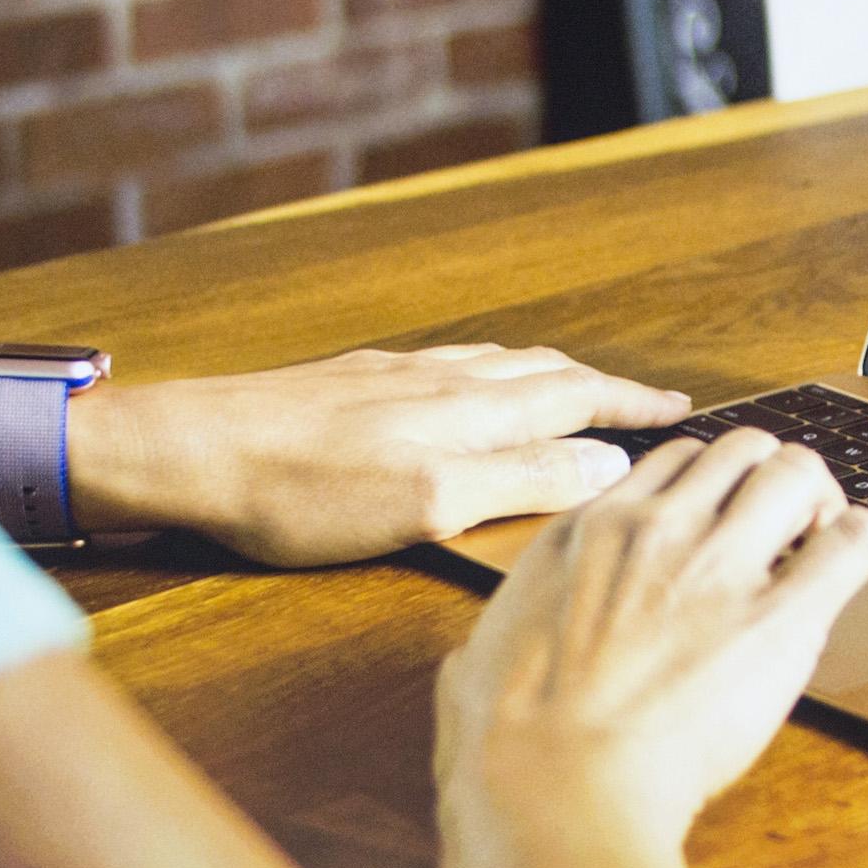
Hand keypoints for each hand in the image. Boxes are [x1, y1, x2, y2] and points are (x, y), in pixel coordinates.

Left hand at [66, 344, 691, 565]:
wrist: (185, 452)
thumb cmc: (298, 491)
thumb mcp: (427, 503)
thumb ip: (522, 478)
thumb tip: (607, 463)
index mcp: (471, 410)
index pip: (578, 399)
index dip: (633, 407)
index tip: (683, 412)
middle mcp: (443, 380)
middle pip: (547, 372)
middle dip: (605, 386)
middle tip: (650, 403)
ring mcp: (397, 376)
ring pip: (500, 365)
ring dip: (553, 376)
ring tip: (580, 388)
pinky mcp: (355, 382)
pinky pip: (454, 367)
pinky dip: (495, 374)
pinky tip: (474, 387)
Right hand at [427, 429, 867, 867]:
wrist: (555, 790)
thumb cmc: (511, 746)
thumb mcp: (481, 663)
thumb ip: (497, 641)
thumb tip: (481, 657)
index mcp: (589, 531)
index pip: (674, 464)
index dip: (714, 487)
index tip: (729, 517)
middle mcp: (658, 528)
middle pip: (743, 449)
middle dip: (775, 478)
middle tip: (791, 528)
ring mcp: (719, 564)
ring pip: (798, 470)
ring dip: (825, 499)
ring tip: (833, 543)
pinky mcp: (780, 615)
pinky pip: (857, 539)